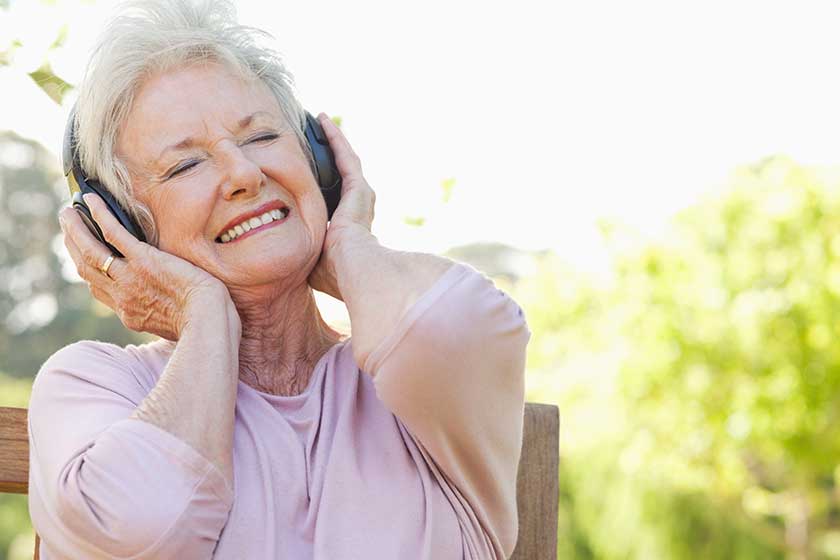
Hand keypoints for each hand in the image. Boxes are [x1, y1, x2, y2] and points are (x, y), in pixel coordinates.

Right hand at [59, 193, 232, 340]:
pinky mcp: (144, 260)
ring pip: (91, 251)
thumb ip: (161, 312)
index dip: (88, 272)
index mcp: (130, 313)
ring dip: (75, 230)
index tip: (82, 258)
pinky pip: (113, 234)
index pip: (99, 290)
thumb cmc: (203, 321)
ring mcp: (130, 277)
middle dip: (73, 247)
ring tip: (67, 213)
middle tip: (68, 227)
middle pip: (87, 269)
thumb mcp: (174, 324)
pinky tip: (91, 200)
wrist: (208, 320)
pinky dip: (99, 215)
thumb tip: (167, 304)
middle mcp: (123, 296)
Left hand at [308, 114, 376, 298]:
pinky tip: (323, 121)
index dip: (322, 186)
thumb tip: (279, 259)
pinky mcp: (359, 186)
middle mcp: (358, 209)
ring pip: (345, 160)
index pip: (334, 200)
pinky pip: (345, 155)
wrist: (353, 269)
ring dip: (333, 141)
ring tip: (320, 123)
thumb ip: (300, 252)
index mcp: (348, 227)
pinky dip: (335, 137)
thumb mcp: (310, 260)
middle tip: (314, 138)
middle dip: (329, 157)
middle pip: (341, 175)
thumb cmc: (332, 273)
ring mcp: (361, 196)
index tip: (308, 173)